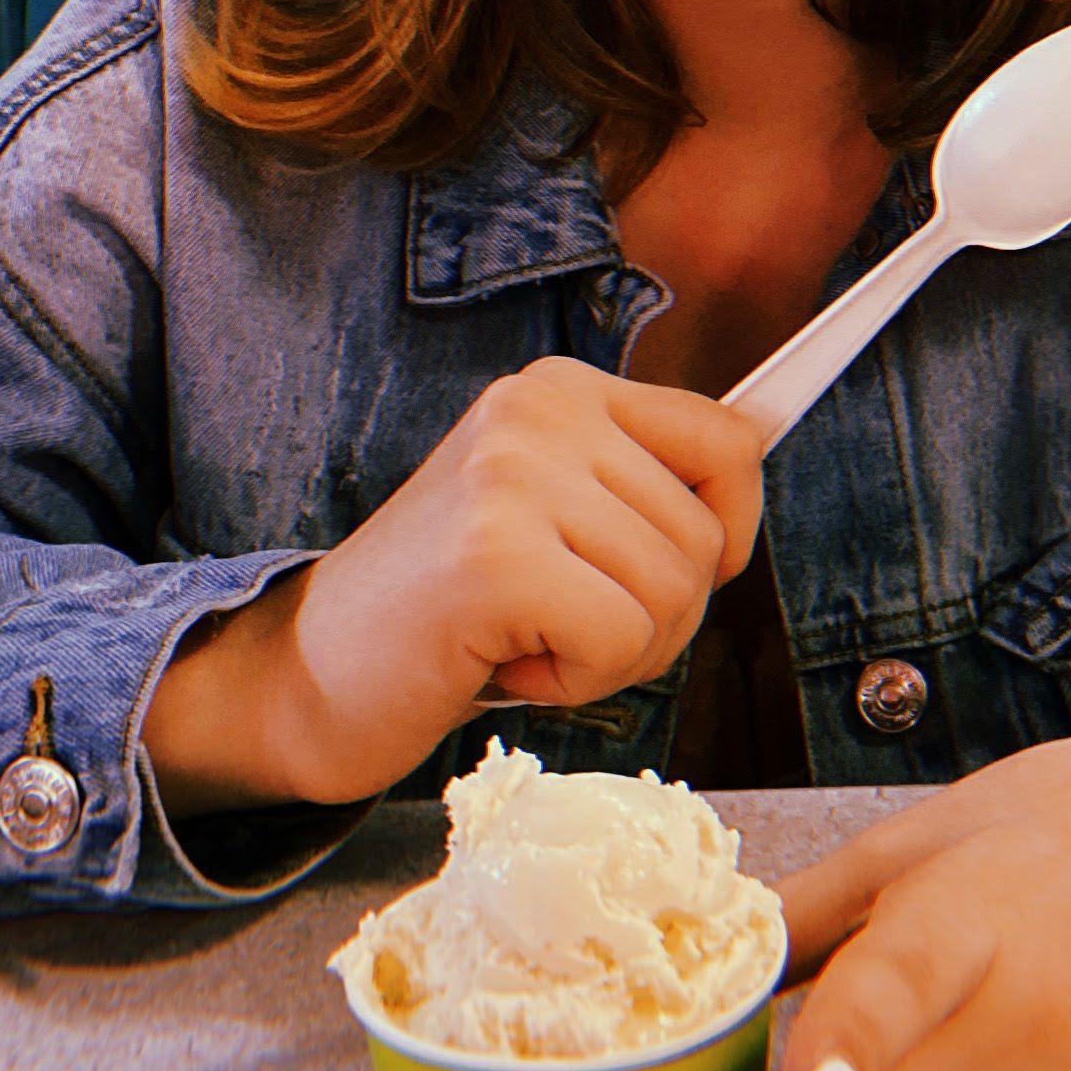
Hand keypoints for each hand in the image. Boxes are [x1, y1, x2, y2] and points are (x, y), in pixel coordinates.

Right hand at [141, 358, 762, 810]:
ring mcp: (513, 475)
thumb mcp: (557, 518)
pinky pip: (623, 637)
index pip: (729, 438)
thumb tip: (760, 453)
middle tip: (558, 627)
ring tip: (525, 640)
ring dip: (614, 653)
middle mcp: (538, 409)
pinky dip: (579, 681)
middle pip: (707, 535)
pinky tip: (505, 663)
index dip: (732, 529)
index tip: (680, 577)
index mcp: (560, 390)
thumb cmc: (448, 614)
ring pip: (674, 591)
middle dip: (656, 616)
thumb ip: (644, 489)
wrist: (310, 675)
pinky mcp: (494, 556)